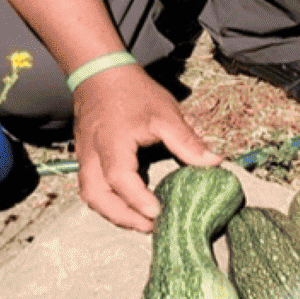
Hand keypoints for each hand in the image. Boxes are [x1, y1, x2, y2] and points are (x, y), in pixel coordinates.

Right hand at [72, 64, 221, 231]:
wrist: (100, 72)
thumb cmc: (133, 91)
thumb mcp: (165, 113)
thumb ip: (187, 141)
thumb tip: (214, 162)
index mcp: (113, 141)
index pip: (119, 177)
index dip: (137, 199)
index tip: (157, 213)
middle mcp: (93, 153)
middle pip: (97, 195)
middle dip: (121, 217)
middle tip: (149, 226)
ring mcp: (84, 156)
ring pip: (90, 195)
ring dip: (112, 213)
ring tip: (139, 221)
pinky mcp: (84, 157)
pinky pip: (89, 187)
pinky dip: (105, 201)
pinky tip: (124, 206)